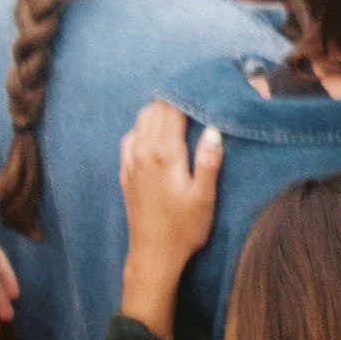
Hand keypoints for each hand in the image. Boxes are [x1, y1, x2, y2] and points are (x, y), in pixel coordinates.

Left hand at [119, 101, 223, 339]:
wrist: (153, 255)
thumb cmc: (184, 229)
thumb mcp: (205, 198)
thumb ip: (209, 161)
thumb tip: (214, 129)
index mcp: (165, 153)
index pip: (173, 109)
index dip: (187, 93)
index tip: (203, 84)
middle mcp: (143, 151)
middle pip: (156, 109)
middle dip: (175, 97)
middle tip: (196, 94)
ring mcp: (131, 160)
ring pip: (141, 119)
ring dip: (159, 110)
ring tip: (181, 110)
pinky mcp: (125, 171)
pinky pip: (131, 136)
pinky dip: (144, 126)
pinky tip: (157, 132)